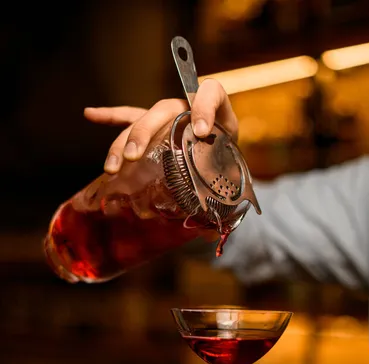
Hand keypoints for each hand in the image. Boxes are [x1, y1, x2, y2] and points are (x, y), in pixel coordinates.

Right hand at [84, 78, 237, 173]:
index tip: (199, 130)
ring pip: (139, 122)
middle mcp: (186, 108)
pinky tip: (89, 114)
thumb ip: (225, 184)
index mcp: (214, 111)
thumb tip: (208, 220)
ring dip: (122, 142)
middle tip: (132, 157)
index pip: (210, 94)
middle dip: (143, 133)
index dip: (203, 108)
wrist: (226, 158)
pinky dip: (109, 115)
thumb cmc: (228, 162)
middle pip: (161, 111)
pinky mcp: (153, 126)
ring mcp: (166, 117)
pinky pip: (128, 116)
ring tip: (113, 167)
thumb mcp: (235, 168)